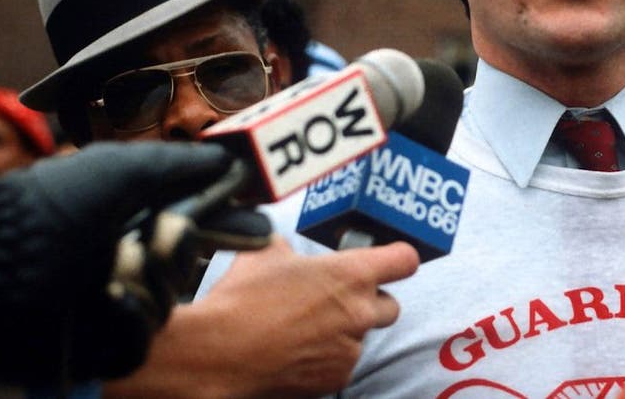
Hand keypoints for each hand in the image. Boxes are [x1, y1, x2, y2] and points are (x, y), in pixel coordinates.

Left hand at [0, 141, 267, 384]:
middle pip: (184, 271)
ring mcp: (101, 308)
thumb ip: (183, 164)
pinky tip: (108, 297)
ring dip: (146, 281)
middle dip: (181, 252)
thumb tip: (230, 161)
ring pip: (164, 308)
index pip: (190, 229)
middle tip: (165, 231)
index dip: (225, 229)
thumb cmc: (51, 206)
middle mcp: (114, 264)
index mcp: (122, 222)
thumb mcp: (125, 168)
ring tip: (113, 260)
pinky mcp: (92, 350)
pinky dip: (127, 320)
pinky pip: (136, 345)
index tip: (259, 228)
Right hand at [190, 236, 418, 397]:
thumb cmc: (242, 299)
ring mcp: (350, 348)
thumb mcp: (266, 252)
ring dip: (343, 333)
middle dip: (370, 303)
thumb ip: (290, 247)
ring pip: (361, 337)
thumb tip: (285, 248)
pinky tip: (297, 352)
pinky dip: (326, 359)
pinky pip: (342, 364)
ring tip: (305, 330)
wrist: (219, 352)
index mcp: (352, 274)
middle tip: (338, 302)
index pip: (404, 260)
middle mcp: (360, 312)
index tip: (389, 262)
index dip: (397, 259)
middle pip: (391, 306)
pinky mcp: (336, 378)